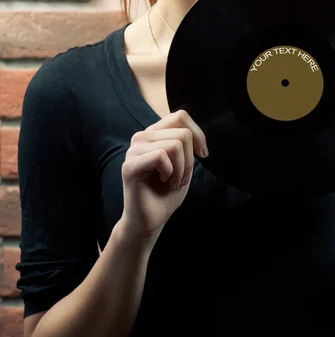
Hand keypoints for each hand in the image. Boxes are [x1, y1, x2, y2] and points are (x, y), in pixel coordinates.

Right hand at [119, 110, 207, 244]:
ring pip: (174, 145)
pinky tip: (162, 183)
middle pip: (182, 133)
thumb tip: (192, 132)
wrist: (150, 220)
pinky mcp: (130, 165)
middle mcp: (142, 137)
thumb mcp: (184, 163)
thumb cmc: (166, 193)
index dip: (198, 134)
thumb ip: (186, 143)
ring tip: (170, 182)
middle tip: (178, 178)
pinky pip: (162, 157)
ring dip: (181, 170)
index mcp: (154, 133)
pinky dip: (170, 173)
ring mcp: (134, 150)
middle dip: (189, 161)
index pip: (180, 116)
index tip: (202, 154)